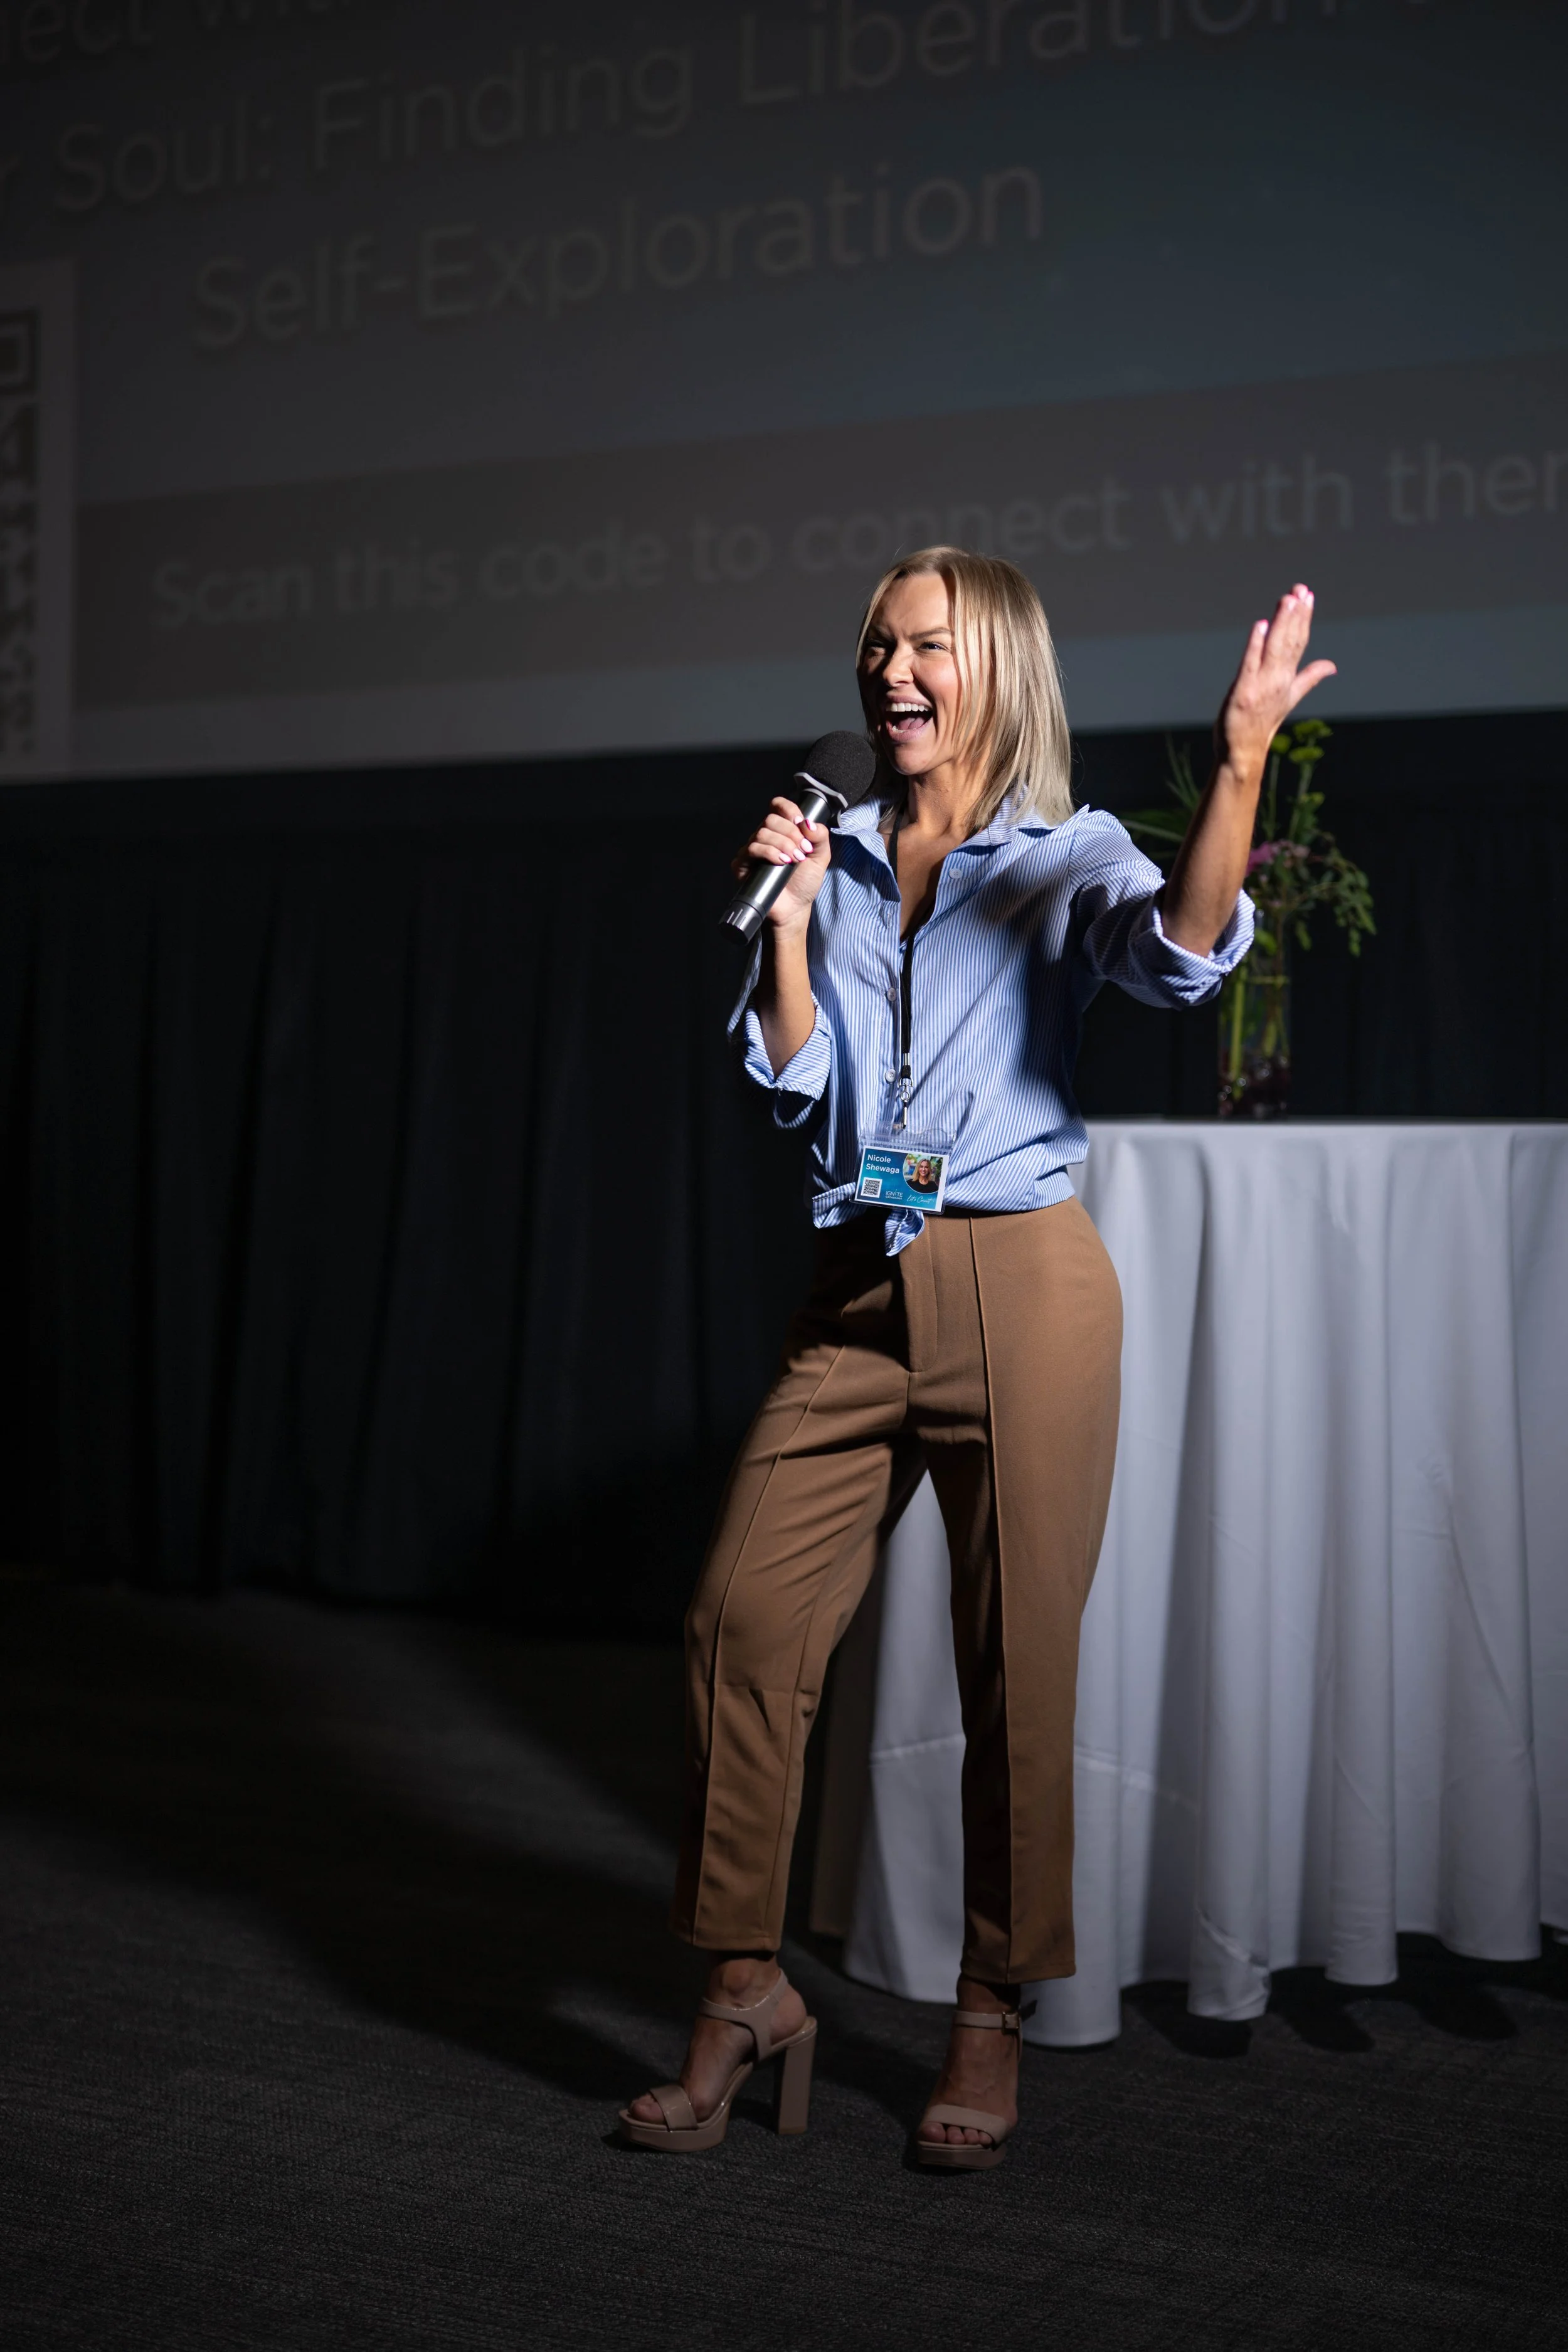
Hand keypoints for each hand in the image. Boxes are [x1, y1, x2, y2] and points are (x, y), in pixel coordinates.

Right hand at [733, 797, 830, 930]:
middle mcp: (765, 837)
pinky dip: (770, 853)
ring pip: (762, 833)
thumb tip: (808, 822)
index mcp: (781, 831)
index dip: (788, 809)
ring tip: (794, 860)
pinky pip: (752, 849)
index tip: (800, 823)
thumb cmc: (804, 883)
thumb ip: (820, 836)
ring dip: (782, 845)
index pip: (778, 806)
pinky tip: (781, 863)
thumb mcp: (820, 857)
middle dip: (790, 833)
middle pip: (771, 819)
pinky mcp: (742, 864)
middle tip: (802, 851)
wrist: (794, 908)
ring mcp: (752, 850)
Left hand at [1216, 585, 1336, 782]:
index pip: (1300, 642)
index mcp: (1289, 678)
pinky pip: (1250, 664)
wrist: (1244, 752)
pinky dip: (1256, 645)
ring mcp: (1262, 686)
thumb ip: (1310, 678)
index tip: (1308, 595)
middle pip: (1290, 641)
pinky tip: (1261, 625)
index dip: (1304, 618)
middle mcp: (1278, 680)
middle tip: (1300, 589)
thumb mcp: (1290, 698)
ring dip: (1281, 623)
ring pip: (1274, 648)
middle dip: (1296, 614)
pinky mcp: (1244, 692)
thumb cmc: (1263, 724)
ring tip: (1287, 600)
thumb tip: (1332, 666)